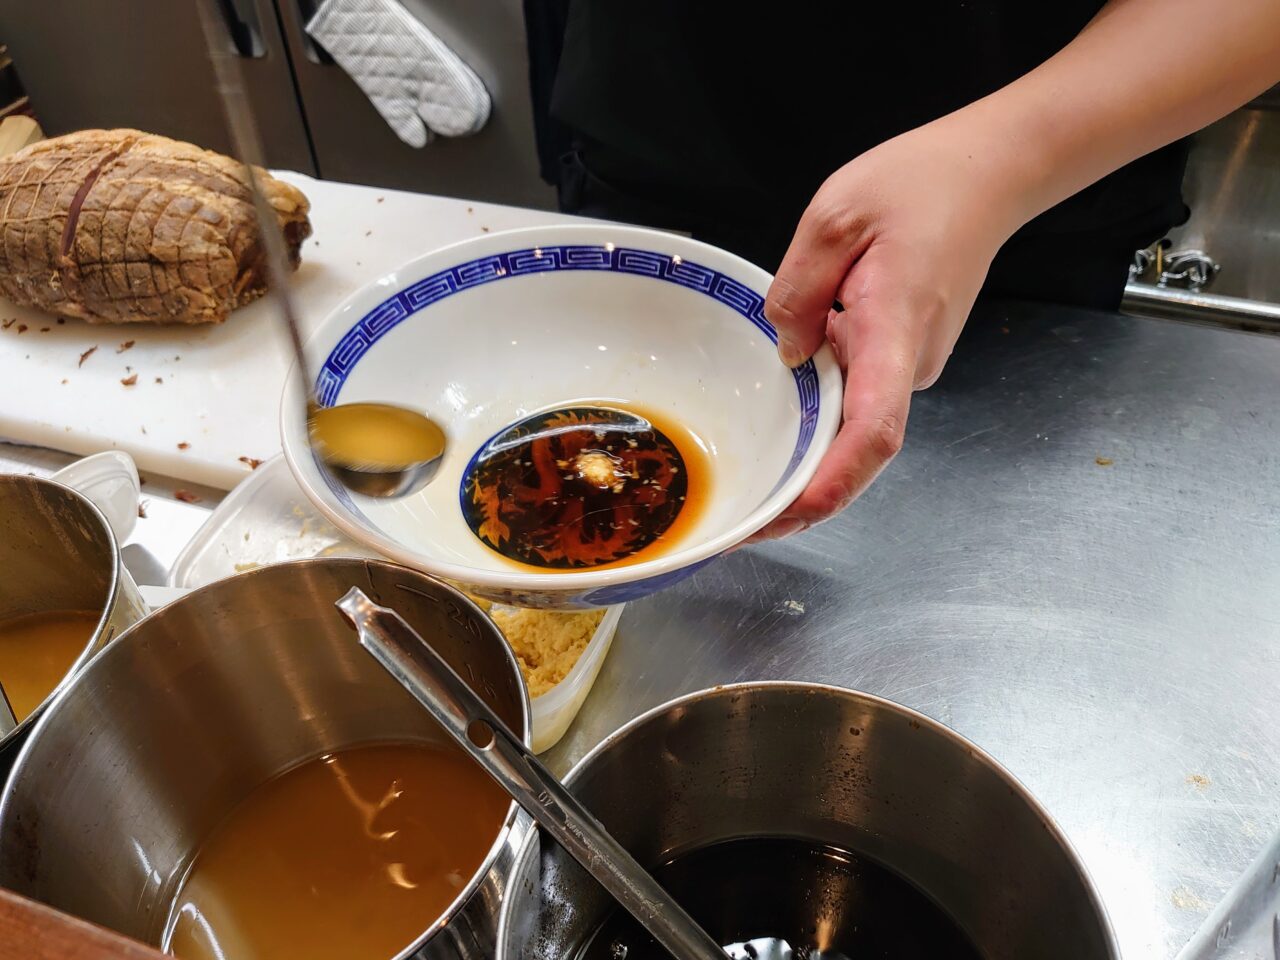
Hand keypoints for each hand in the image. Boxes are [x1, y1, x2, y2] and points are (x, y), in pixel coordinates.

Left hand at [753, 120, 1028, 540]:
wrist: (991, 172)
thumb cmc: (921, 184)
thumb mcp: (834, 216)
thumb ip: (799, 290)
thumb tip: (789, 352)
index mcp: (894, 329)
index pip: (872, 429)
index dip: (833, 483)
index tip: (788, 517)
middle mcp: (913, 361)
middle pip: (858, 445)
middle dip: (804, 493)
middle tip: (741, 522)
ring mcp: (915, 363)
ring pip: (855, 419)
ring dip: (809, 450)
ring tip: (751, 479)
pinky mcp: (908, 356)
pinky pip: (860, 394)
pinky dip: (825, 409)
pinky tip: (787, 404)